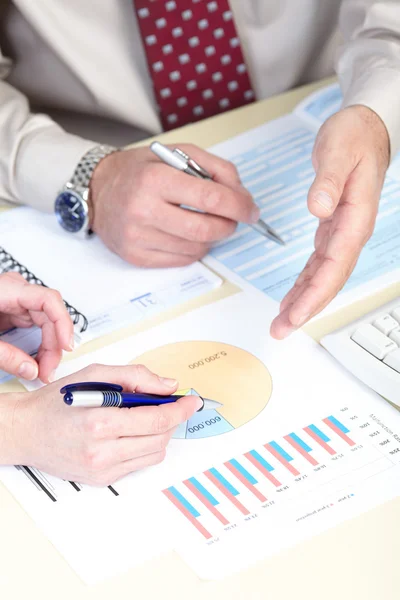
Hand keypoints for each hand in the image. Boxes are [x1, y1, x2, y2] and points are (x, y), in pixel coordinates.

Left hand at [0, 273, 73, 381]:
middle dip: (53, 344)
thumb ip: (5, 356)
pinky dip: (39, 344)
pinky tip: (38, 359)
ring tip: (44, 369)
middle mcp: (15, 292)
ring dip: (48, 346)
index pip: (49, 300)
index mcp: (6, 290)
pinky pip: (35, 326)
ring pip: (45, 322)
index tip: (66, 346)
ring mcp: (14, 301)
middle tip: (48, 370)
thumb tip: (31, 369)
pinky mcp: (11, 312)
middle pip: (50, 315)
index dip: (62, 323)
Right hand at [6, 364, 201, 484]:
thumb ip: (135, 376)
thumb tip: (167, 385)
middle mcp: (102, 451)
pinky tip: (131, 432)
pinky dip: (144, 446)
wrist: (26, 431)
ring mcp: (103, 470)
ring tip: (147, 416)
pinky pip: (139, 463)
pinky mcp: (102, 479)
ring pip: (154, 453)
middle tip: (172, 404)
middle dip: (172, 419)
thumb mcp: (94, 375)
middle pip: (160, 438)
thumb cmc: (56, 402)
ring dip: (160, 433)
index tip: (192, 401)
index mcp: (100, 422)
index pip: (157, 419)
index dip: (180, 409)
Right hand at [90, 144, 259, 266]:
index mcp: (155, 178)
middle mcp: (144, 209)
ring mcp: (138, 237)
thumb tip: (242, 197)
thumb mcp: (176, 154)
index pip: (211, 199)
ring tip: (204, 222)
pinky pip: (182, 260)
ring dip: (212, 238)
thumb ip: (215, 168)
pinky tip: (187, 234)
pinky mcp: (136, 256)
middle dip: (229, 225)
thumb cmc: (140, 171)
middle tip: (232, 219)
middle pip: (206, 230)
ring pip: (197, 248)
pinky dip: (194, 249)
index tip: (251, 210)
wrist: (96, 190)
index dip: (239, 206)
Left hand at [271, 105, 389, 338]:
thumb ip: (329, 180)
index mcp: (355, 218)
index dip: (315, 294)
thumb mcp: (339, 150)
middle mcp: (351, 232)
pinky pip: (318, 265)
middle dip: (305, 308)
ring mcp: (342, 234)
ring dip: (303, 301)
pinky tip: (291, 297)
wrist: (365, 130)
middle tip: (280, 330)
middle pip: (328, 280)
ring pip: (322, 277)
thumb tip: (319, 208)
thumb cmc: (354, 137)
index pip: (334, 266)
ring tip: (281, 323)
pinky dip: (304, 283)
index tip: (295, 314)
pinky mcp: (332, 230)